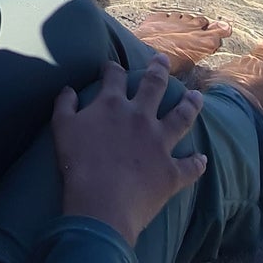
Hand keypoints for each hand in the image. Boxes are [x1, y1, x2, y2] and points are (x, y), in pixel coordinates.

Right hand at [51, 55, 206, 245]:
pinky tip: (202, 159)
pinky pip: (189, 165)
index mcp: (113, 105)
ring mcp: (160, 143)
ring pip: (181, 117)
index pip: (115, 77)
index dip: (113, 68)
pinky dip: (197, 162)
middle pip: (155, 86)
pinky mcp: (171, 170)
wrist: (102, 203)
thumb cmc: (77, 164)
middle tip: (164, 60)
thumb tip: (69, 89)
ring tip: (196, 96)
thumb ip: (64, 105)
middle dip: (159, 70)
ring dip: (190, 105)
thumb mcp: (61, 128)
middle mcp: (140, 117)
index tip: (112, 66)